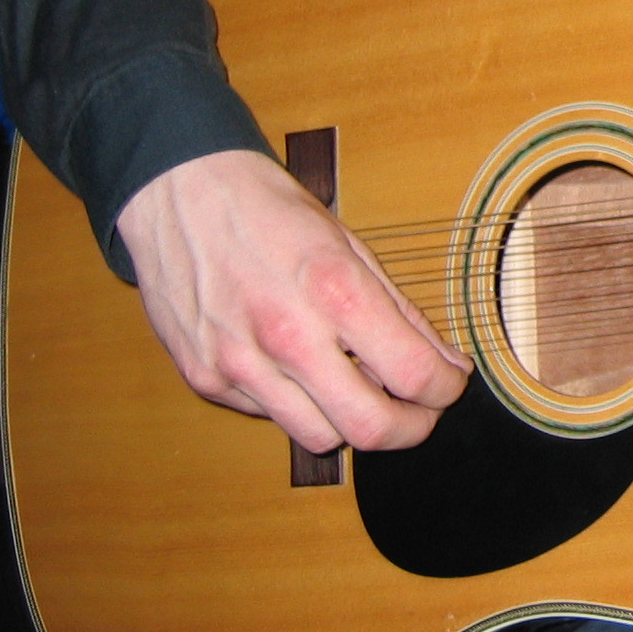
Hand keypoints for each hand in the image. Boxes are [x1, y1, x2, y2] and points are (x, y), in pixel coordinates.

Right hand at [115, 150, 471, 451]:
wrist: (181, 194)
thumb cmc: (271, 212)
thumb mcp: (351, 247)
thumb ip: (400, 312)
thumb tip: (445, 364)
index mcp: (335, 291)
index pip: (413, 373)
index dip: (446, 391)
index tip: (450, 385)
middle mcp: (286, 336)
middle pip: (370, 428)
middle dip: (411, 428)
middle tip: (421, 411)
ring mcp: (240, 364)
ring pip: (318, 437)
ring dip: (350, 422)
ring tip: (357, 387)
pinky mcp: (205, 379)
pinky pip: (270, 416)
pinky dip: (297, 403)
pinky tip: (299, 367)